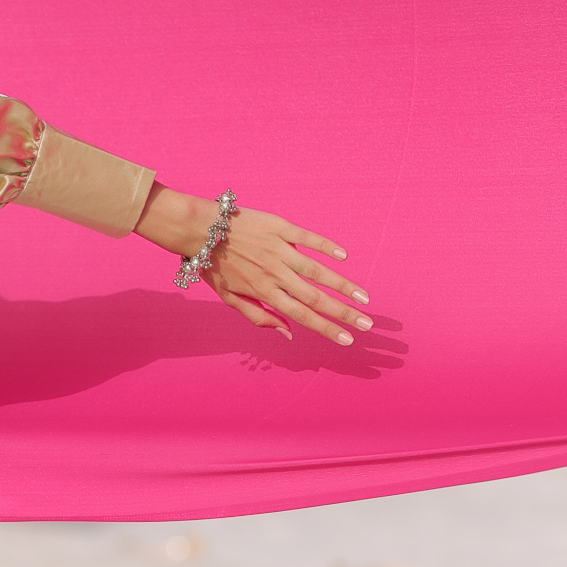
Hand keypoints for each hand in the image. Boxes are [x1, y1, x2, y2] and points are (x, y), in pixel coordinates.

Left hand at [135, 183, 371, 345]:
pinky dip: (326, 246)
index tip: (347, 340)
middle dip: (344, 313)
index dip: (326, 329)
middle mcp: (275, 273)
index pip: (301, 315)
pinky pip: (308, 238)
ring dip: (343, 285)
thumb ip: (259, 316)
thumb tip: (289, 334)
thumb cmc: (213, 265)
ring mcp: (279, 249)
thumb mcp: (229, 297)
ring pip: (317, 270)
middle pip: (316, 297)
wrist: (197, 229)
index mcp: (264, 291)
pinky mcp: (279, 227)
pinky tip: (343, 256)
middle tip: (368, 324)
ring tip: (364, 297)